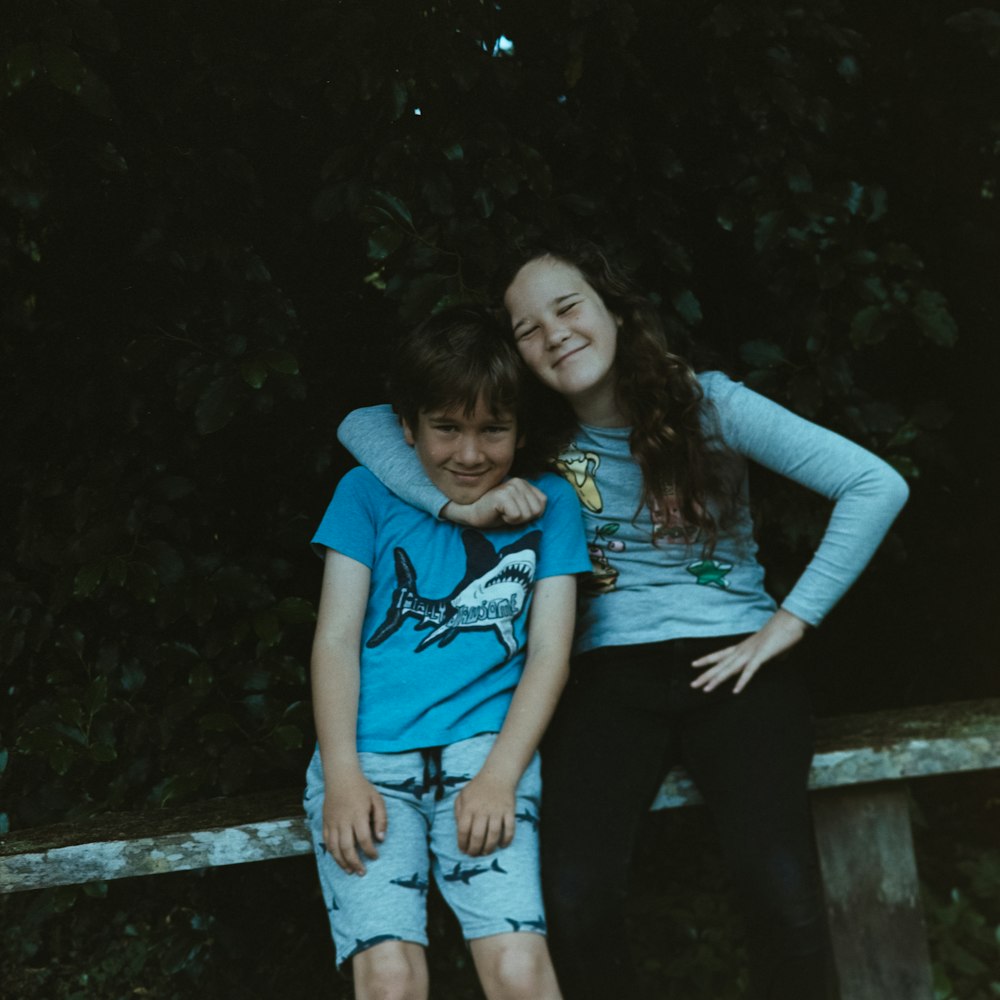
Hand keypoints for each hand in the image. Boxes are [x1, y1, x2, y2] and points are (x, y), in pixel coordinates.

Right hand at [322, 770, 386, 874]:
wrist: (340, 777)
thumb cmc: (362, 788)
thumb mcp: (377, 799)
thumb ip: (381, 819)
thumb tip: (381, 839)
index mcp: (358, 814)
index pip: (364, 839)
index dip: (370, 851)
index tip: (375, 857)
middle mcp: (343, 820)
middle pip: (347, 847)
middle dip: (355, 863)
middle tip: (362, 872)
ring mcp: (332, 822)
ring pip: (334, 848)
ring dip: (342, 862)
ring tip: (350, 871)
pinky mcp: (325, 822)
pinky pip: (326, 842)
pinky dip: (332, 853)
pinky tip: (339, 859)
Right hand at [443, 479, 546, 527]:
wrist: (472, 512)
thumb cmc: (496, 513)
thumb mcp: (518, 508)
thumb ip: (532, 506)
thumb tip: (541, 510)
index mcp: (525, 483)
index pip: (542, 504)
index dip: (530, 514)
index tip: (514, 512)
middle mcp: (519, 482)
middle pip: (536, 511)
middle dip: (523, 518)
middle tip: (507, 513)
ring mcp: (510, 487)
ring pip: (527, 514)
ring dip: (514, 520)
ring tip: (502, 513)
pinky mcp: (502, 495)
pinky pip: (516, 516)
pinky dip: (508, 520)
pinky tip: (498, 513)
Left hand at [454, 772, 515, 855]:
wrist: (498, 775)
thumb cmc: (477, 787)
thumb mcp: (462, 796)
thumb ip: (458, 812)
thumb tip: (460, 830)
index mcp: (469, 807)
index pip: (464, 830)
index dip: (462, 843)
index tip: (463, 850)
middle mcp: (483, 810)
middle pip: (478, 836)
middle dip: (475, 850)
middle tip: (474, 854)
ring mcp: (497, 811)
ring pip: (494, 836)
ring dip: (489, 848)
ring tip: (485, 852)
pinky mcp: (509, 811)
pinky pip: (510, 829)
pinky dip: (506, 840)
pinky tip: (502, 845)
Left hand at [690, 609, 807, 693]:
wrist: (790, 620)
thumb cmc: (781, 633)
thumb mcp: (769, 648)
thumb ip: (768, 656)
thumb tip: (776, 660)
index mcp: (743, 647)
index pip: (720, 654)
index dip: (706, 660)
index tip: (693, 665)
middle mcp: (742, 650)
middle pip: (720, 664)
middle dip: (706, 675)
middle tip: (693, 685)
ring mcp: (750, 653)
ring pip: (730, 669)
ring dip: (717, 680)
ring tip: (706, 689)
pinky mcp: (761, 656)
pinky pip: (750, 671)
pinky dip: (742, 681)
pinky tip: (735, 691)